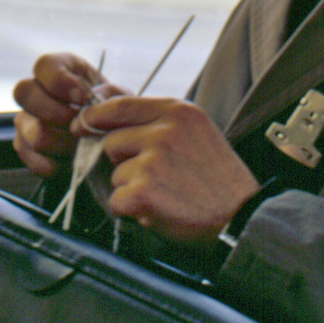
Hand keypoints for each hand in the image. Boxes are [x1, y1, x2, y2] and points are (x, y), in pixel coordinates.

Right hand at [12, 52, 121, 177]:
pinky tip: (75, 158)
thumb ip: (109, 93)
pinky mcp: (24, 148)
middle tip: (80, 124)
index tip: (82, 97)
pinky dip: (60, 164)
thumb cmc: (112, 113)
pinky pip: (36, 160)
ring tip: (85, 145)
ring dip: (65, 144)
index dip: (59, 81)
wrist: (109, 141)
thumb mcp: (120, 98)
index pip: (44, 65)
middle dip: (57, 112)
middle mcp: (35, 90)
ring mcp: (25, 120)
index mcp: (59, 68)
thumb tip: (87, 100)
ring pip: (34, 133)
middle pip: (23, 92)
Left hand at [76, 97, 259, 248]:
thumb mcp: (197, 133)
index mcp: (178, 111)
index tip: (83, 124)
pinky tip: (160, 208)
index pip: (120, 105)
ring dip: (132, 188)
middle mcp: (164, 131)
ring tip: (166, 193)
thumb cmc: (219, 179)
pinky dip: (132, 210)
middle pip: (112, 142)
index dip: (95, 116)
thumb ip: (160, 122)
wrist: (240, 217)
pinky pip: (117, 200)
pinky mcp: (142, 191)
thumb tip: (109, 114)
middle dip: (125, 161)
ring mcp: (151, 161)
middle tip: (158, 176)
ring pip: (115, 174)